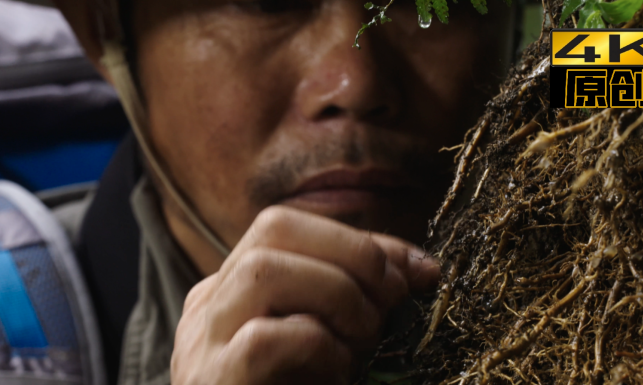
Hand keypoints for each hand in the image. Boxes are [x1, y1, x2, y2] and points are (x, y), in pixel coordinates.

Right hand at [171, 206, 438, 384]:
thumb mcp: (337, 338)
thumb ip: (363, 299)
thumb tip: (423, 269)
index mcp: (236, 290)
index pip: (289, 227)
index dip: (359, 239)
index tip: (417, 273)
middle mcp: (211, 306)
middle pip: (272, 228)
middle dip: (352, 251)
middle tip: (396, 296)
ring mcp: (204, 344)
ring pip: (261, 271)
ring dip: (337, 293)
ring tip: (366, 337)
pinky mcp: (216, 381)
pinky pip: (264, 339)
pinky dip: (318, 345)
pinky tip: (339, 373)